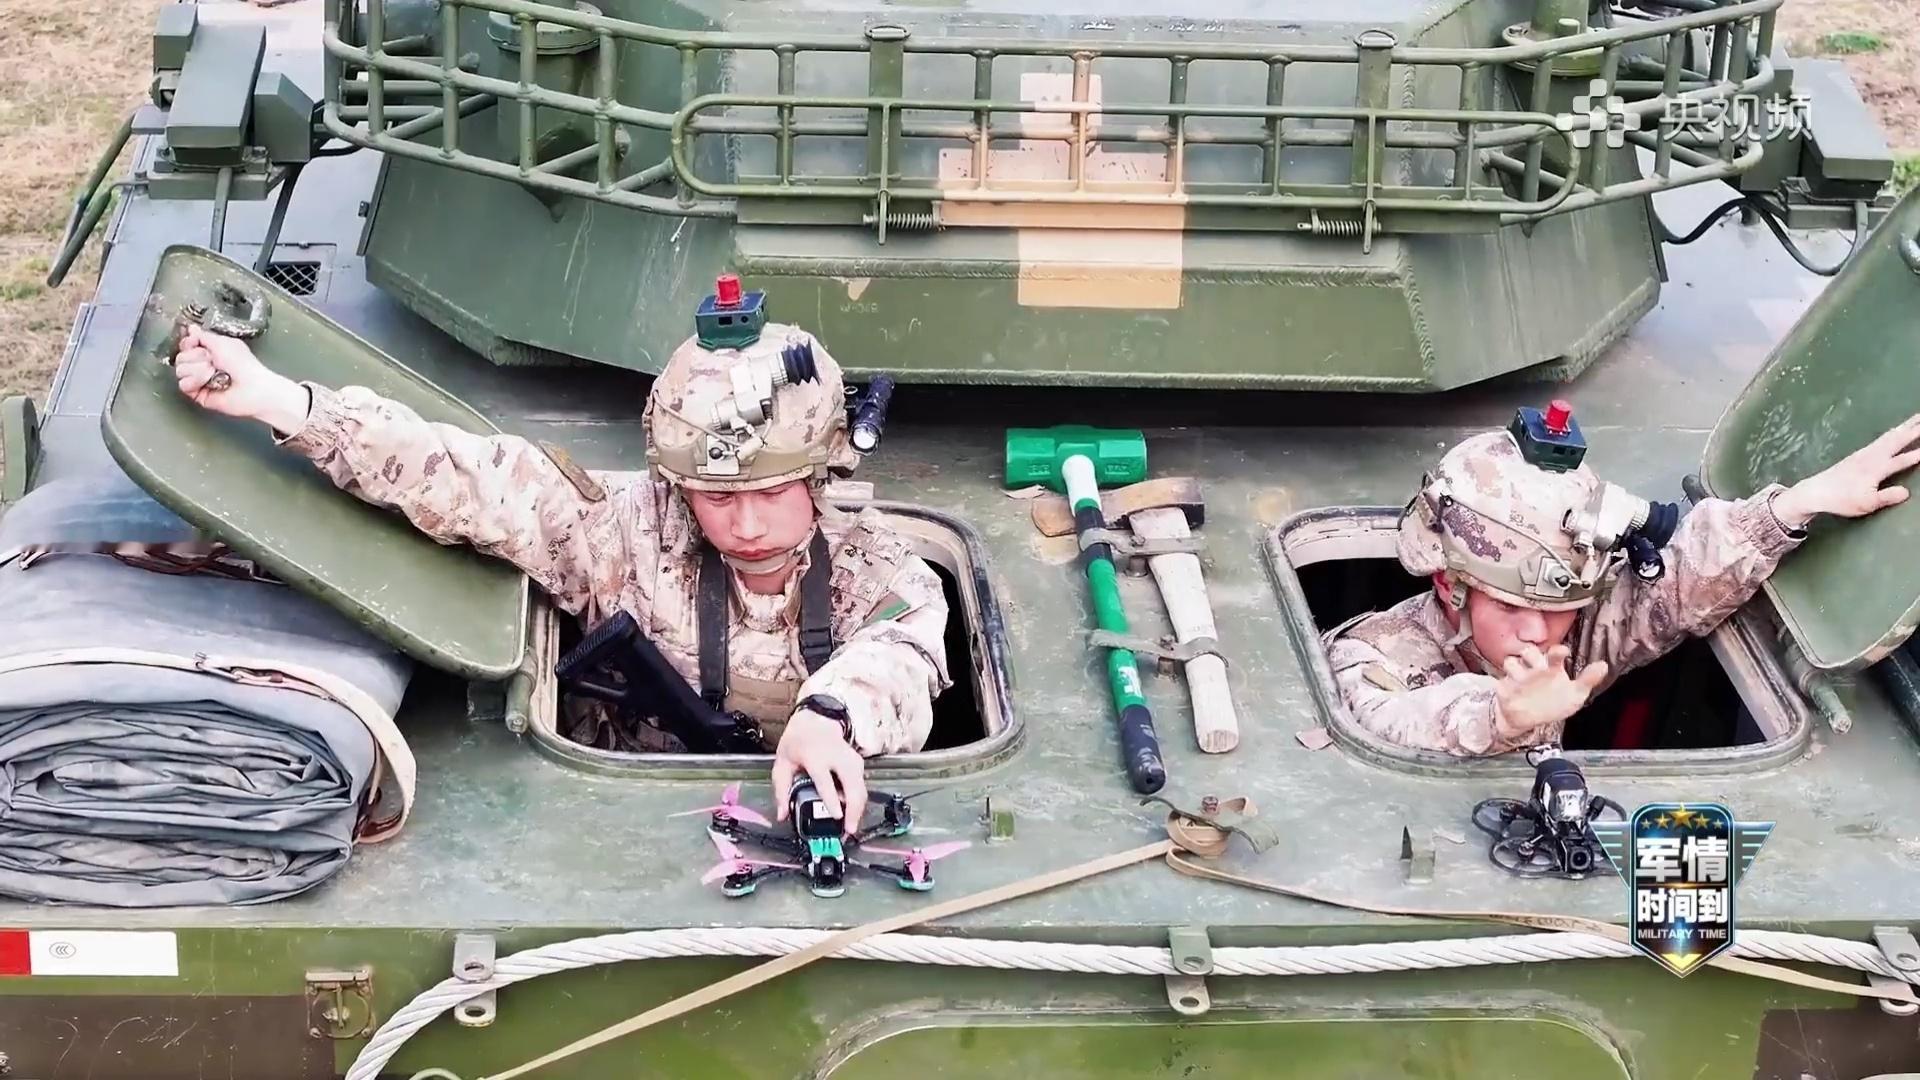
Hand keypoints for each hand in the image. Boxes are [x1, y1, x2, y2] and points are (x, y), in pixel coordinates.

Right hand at [173, 327, 309, 432]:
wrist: (251, 387)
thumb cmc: (243, 364)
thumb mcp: (222, 342)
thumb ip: (203, 335)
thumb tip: (191, 328)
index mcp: (210, 351)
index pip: (185, 344)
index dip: (188, 343)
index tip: (195, 342)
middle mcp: (203, 365)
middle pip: (180, 357)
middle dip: (196, 356)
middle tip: (213, 360)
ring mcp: (200, 380)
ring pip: (180, 370)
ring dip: (198, 369)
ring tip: (214, 372)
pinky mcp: (198, 394)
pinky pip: (183, 384)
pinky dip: (197, 380)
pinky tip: (209, 381)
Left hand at [771, 710, 866, 834]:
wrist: (815, 720)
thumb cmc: (798, 743)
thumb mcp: (782, 763)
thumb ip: (781, 790)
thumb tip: (782, 815)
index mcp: (814, 757)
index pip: (825, 781)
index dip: (832, 799)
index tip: (837, 815)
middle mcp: (836, 757)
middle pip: (852, 785)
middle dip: (854, 809)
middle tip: (849, 829)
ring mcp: (850, 758)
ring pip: (860, 786)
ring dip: (858, 808)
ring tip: (851, 826)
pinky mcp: (857, 762)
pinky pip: (862, 784)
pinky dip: (859, 800)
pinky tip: (853, 812)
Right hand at [1495, 645, 1608, 737]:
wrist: (1528, 719)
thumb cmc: (1554, 703)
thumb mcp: (1575, 695)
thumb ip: (1588, 680)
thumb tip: (1604, 665)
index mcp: (1552, 668)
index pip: (1554, 654)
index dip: (1557, 651)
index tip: (1563, 652)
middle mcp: (1534, 669)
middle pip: (1528, 651)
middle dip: (1531, 655)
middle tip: (1537, 666)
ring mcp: (1518, 678)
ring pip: (1511, 662)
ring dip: (1516, 669)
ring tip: (1522, 680)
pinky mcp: (1505, 689)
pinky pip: (1500, 682)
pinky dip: (1504, 684)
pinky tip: (1512, 691)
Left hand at [1772, 413, 1919, 526]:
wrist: (1816, 491)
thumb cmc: (1842, 500)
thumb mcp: (1865, 504)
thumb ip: (1885, 497)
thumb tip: (1906, 492)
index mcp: (1875, 469)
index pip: (1900, 461)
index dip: (1916, 455)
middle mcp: (1871, 457)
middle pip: (1896, 440)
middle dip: (1913, 430)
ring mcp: (1865, 453)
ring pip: (1889, 436)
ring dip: (1904, 426)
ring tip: (1917, 418)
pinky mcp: (1859, 453)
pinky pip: (1881, 438)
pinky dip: (1892, 432)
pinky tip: (1895, 430)